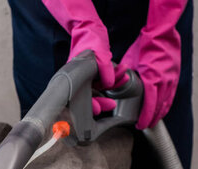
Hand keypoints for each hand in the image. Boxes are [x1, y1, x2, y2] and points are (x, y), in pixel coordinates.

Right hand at [42, 0, 117, 114]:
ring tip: (123, 77)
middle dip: (102, 100)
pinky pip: (103, 81)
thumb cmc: (91, 40)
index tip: (99, 110)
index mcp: (74, 76)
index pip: (80, 96)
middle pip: (89, 96)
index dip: (89, 104)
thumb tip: (109, 84)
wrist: (90, 29)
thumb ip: (104, 68)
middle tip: (112, 104)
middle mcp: (78, 79)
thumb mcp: (100, 54)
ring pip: (98, 88)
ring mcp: (84, 78)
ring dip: (112, 85)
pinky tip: (123, 75)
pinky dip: (114, 78)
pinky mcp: (92, 75)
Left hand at [115, 26, 182, 128]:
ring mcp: (172, 79)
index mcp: (153, 78)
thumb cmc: (145, 46)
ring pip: (166, 102)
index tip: (141, 125)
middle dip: (152, 119)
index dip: (146, 117)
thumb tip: (113, 84)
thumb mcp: (130, 60)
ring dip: (159, 114)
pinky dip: (165, 105)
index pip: (150, 103)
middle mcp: (165, 81)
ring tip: (152, 122)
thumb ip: (123, 74)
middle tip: (144, 127)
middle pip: (159, 107)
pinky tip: (161, 110)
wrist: (162, 33)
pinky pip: (171, 96)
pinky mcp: (175, 77)